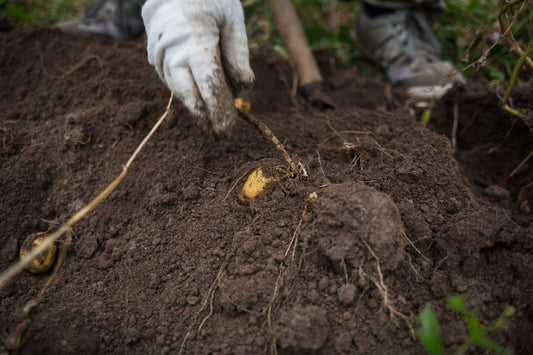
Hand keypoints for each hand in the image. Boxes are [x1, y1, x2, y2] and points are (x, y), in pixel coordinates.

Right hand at [142, 0, 253, 136]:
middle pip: (189, 95)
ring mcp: (158, 53)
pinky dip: (185, 93)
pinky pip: (170, 80)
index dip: (218, 110)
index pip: (209, 85)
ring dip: (195, 108)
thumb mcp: (231, 18)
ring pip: (178, 90)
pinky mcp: (153, 54)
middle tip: (221, 136)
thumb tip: (243, 87)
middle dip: (205, 118)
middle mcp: (172, 51)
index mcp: (195, 41)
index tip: (228, 129)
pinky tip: (198, 103)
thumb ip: (238, 53)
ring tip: (211, 125)